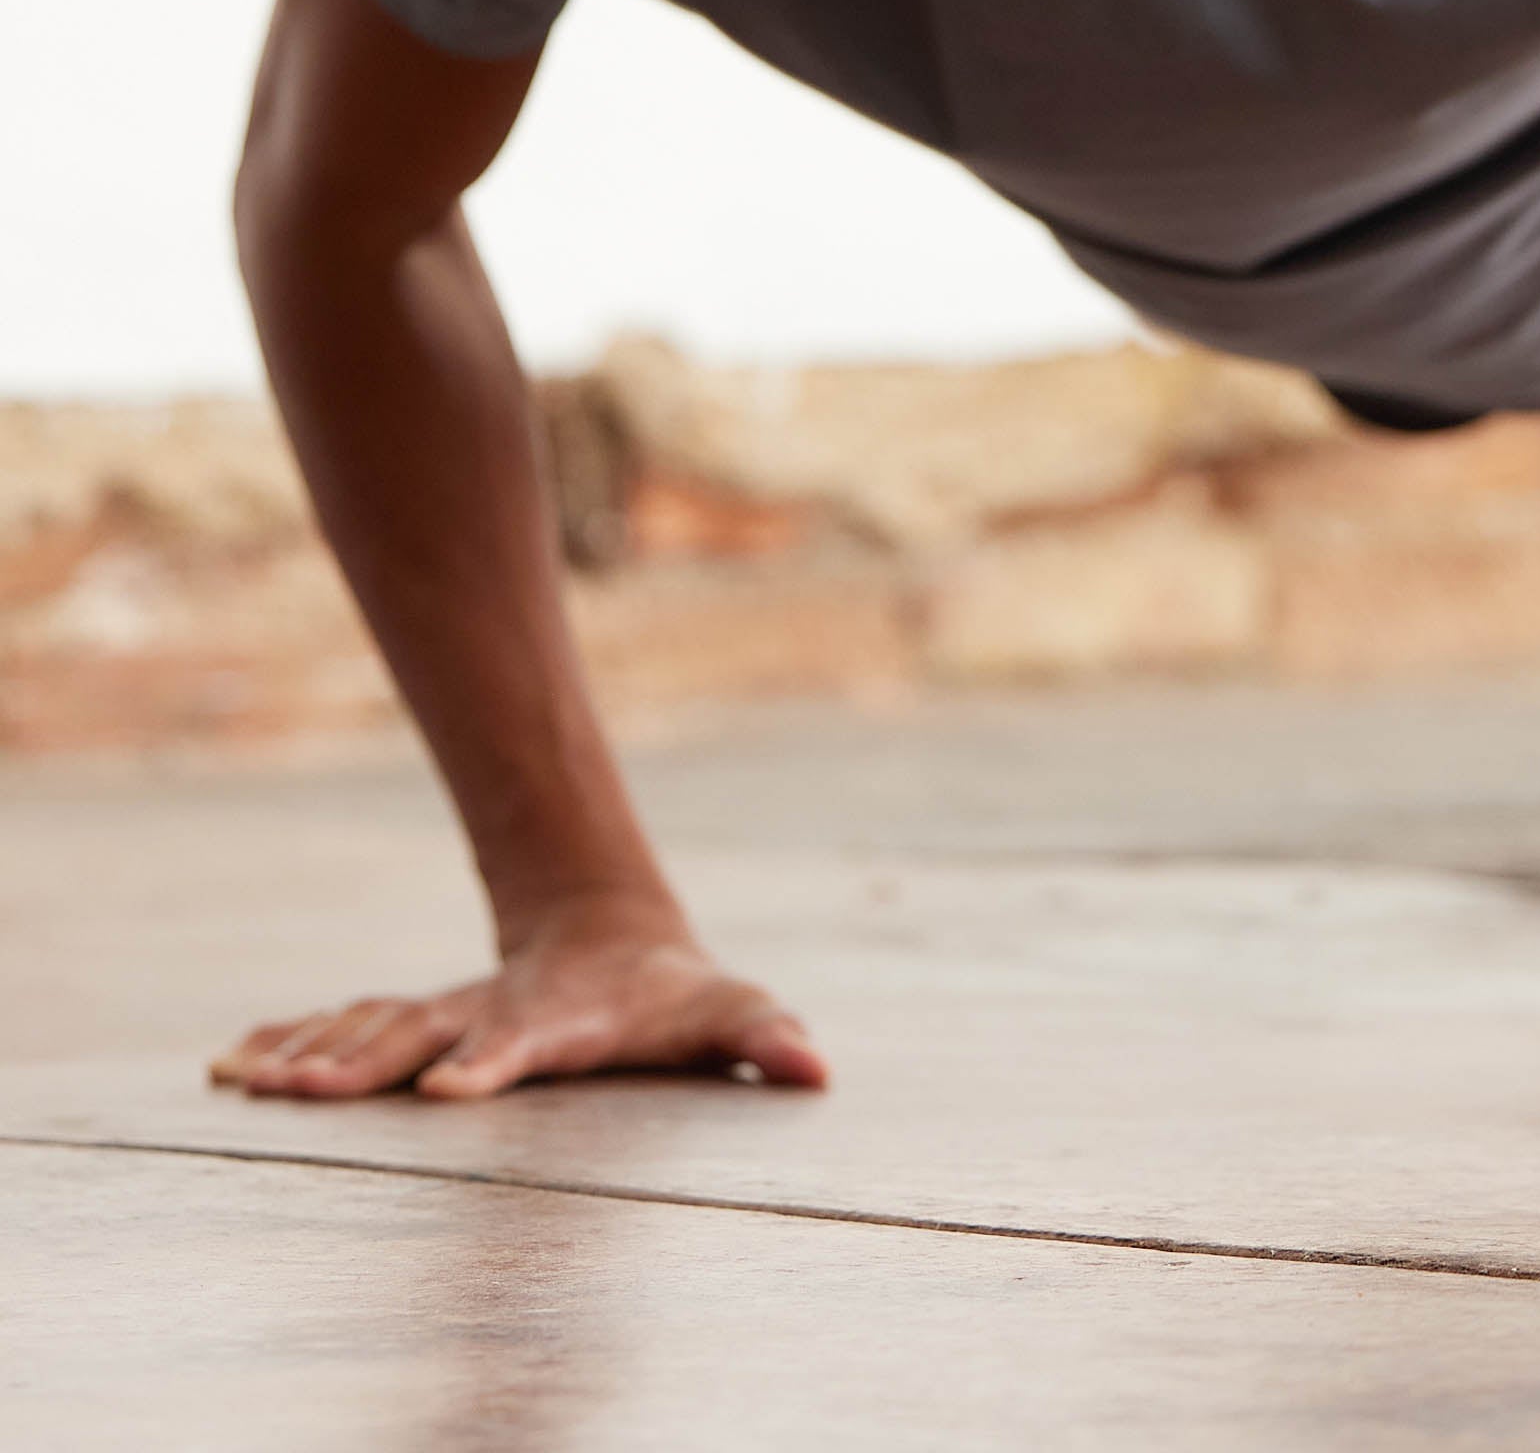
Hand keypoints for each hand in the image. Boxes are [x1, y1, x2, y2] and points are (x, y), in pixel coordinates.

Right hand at [209, 896, 827, 1102]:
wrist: (616, 935)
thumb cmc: (677, 998)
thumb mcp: (727, 1012)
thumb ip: (767, 1037)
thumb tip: (819, 1068)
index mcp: (559, 1018)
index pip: (523, 1042)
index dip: (491, 1062)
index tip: (453, 1086)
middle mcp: (490, 1013)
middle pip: (421, 1035)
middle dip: (364, 1062)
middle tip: (306, 1093)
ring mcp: (448, 1014)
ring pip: (370, 1030)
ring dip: (310, 1055)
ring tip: (245, 1080)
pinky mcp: (419, 1022)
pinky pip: (345, 1028)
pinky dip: (291, 1041)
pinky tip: (232, 1065)